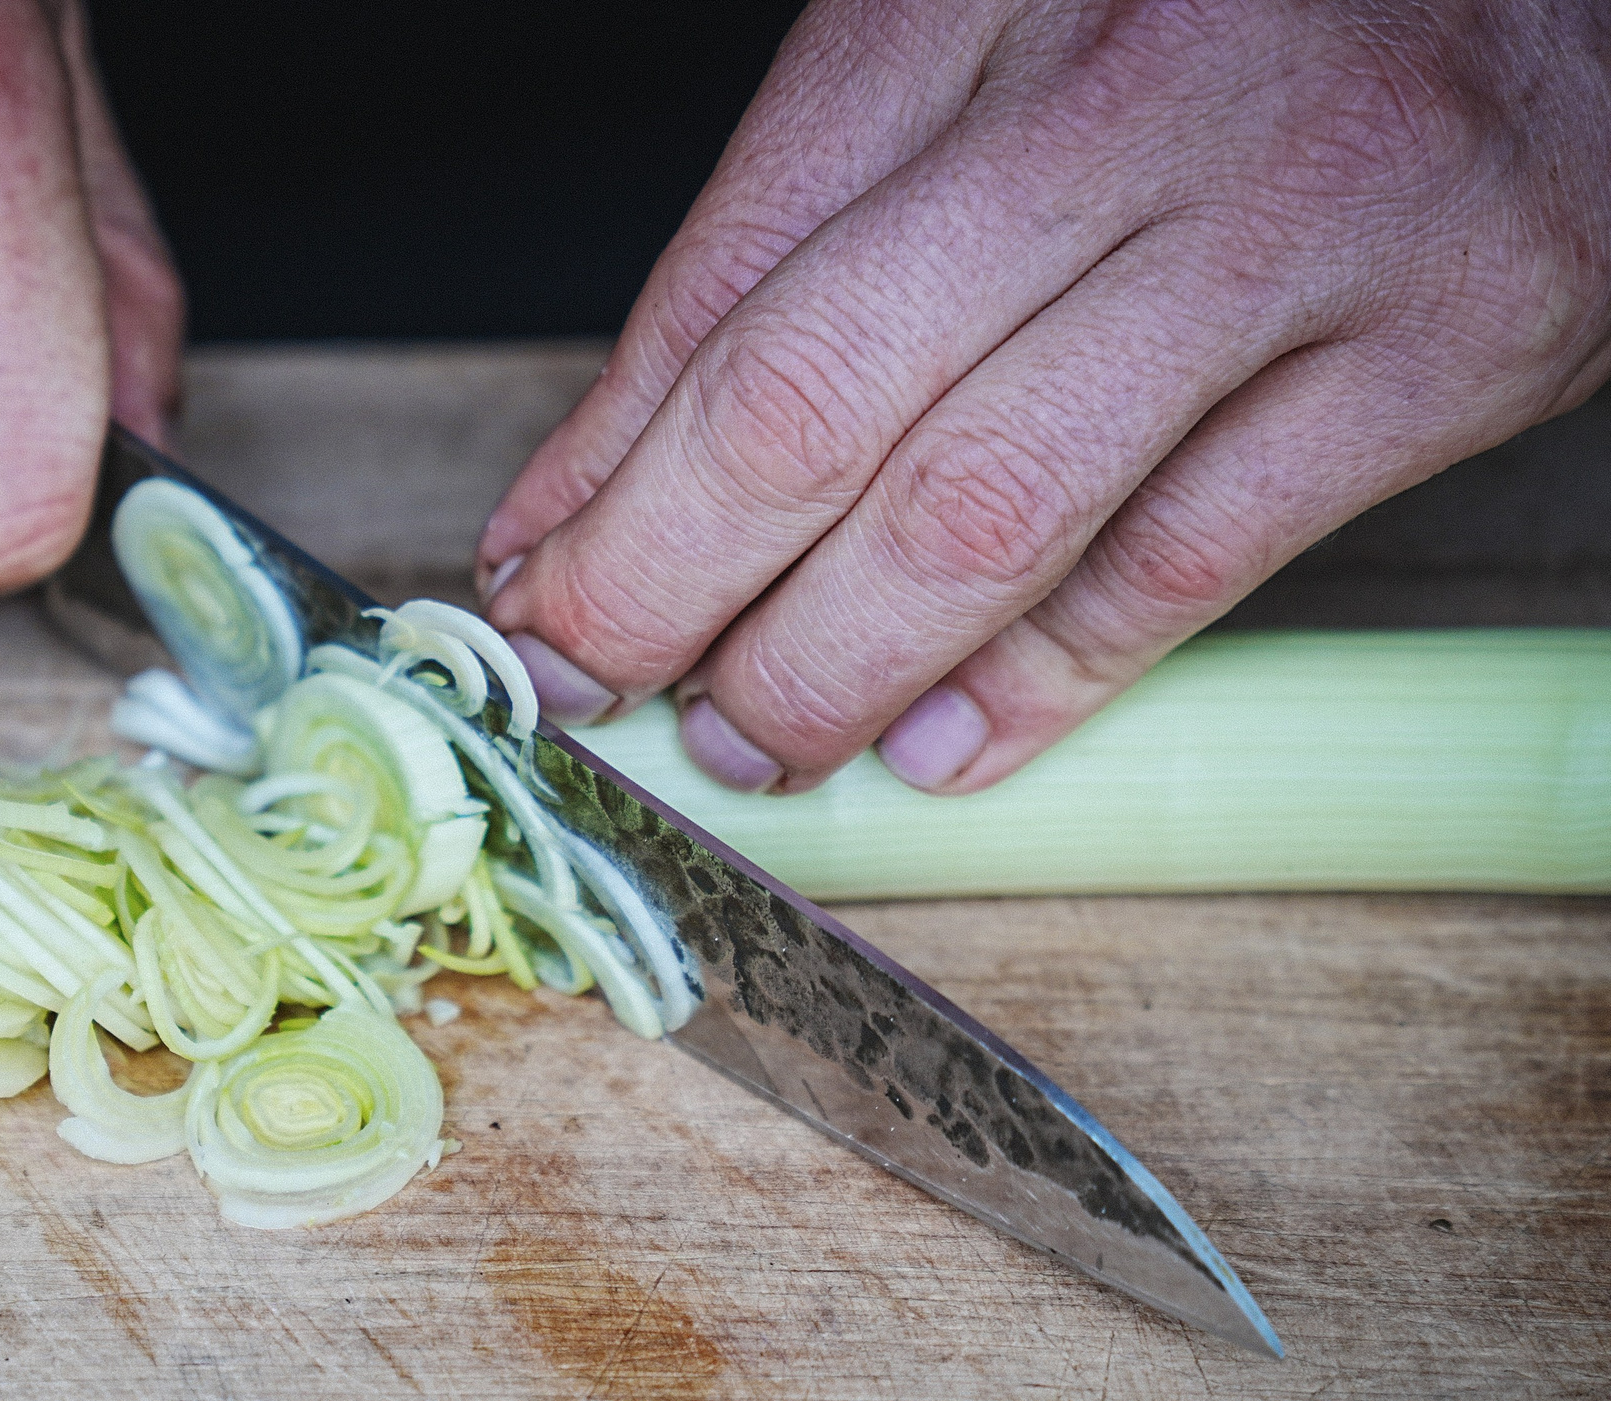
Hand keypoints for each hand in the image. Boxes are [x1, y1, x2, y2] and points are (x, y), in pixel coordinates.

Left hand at [478, 0, 1610, 792]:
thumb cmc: (1255, 4)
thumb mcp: (999, 41)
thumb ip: (814, 230)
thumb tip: (605, 475)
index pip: (729, 269)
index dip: (601, 461)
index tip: (529, 578)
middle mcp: (1132, 91)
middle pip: (814, 395)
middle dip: (661, 584)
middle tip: (590, 685)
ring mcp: (1301, 223)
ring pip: (986, 509)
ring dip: (826, 665)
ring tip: (743, 741)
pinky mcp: (1450, 342)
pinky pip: (1187, 562)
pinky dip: (1040, 684)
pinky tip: (942, 748)